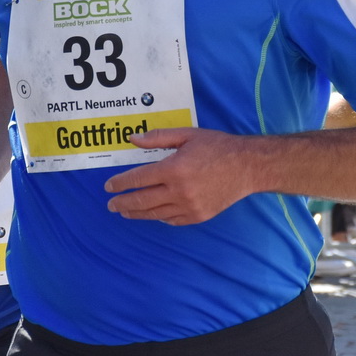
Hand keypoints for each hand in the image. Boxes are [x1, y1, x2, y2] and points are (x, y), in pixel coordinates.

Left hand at [104, 127, 252, 224]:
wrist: (247, 167)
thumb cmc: (217, 147)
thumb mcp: (187, 135)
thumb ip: (158, 137)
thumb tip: (132, 138)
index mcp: (174, 168)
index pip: (138, 179)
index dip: (120, 183)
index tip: (108, 186)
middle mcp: (179, 190)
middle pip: (141, 200)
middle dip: (122, 203)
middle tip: (110, 204)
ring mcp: (189, 206)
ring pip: (154, 214)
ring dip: (136, 213)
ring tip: (125, 211)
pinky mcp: (198, 216)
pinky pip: (172, 220)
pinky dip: (159, 217)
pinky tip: (152, 214)